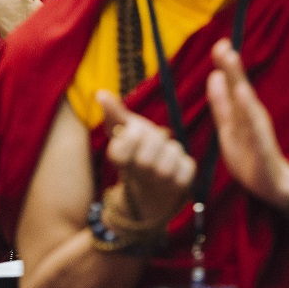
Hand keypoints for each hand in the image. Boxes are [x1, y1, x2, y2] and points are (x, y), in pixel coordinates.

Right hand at [98, 90, 195, 224]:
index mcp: (121, 160)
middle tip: (152, 144)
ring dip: (171, 150)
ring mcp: (159, 183)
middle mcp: (138, 174)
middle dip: (155, 139)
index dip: (131, 135)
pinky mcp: (180, 188)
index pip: (122, 147)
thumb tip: (101, 93)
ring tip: (165, 155)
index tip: (132, 136)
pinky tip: (176, 167)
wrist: (149, 194)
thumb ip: (114, 114)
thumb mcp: (123, 132)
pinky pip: (188, 167)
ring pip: (172, 154)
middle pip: (152, 144)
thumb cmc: (136, 153)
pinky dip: (185, 164)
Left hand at [206, 39, 288, 209]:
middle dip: (232, 68)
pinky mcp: (263, 147)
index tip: (219, 43)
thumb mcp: (229, 125)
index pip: (230, 84)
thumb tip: (213, 75)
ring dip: (240, 86)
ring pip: (248, 105)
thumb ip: (221, 102)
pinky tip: (244, 99)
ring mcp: (258, 130)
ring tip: (232, 68)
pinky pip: (255, 130)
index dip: (224, 65)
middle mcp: (251, 115)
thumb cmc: (250, 154)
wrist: (271, 185)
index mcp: (240, 110)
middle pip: (240, 88)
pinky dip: (249, 114)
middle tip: (223, 46)